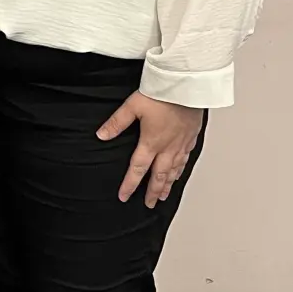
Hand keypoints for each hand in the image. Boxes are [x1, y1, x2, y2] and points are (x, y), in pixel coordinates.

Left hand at [97, 92, 203, 207]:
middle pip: (159, 175)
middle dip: (152, 191)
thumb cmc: (161, 94)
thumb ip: (116, 123)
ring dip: (167, 184)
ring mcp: (181, 143)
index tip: (124, 196)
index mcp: (151, 142)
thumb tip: (101, 135)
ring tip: (163, 195)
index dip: (130, 184)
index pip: (138, 169)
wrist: (187, 87)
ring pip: (174, 170)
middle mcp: (168, 147)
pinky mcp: (191, 137)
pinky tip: (179, 172)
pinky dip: (181, 169)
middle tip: (148, 204)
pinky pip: (186, 158)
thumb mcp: (132, 106)